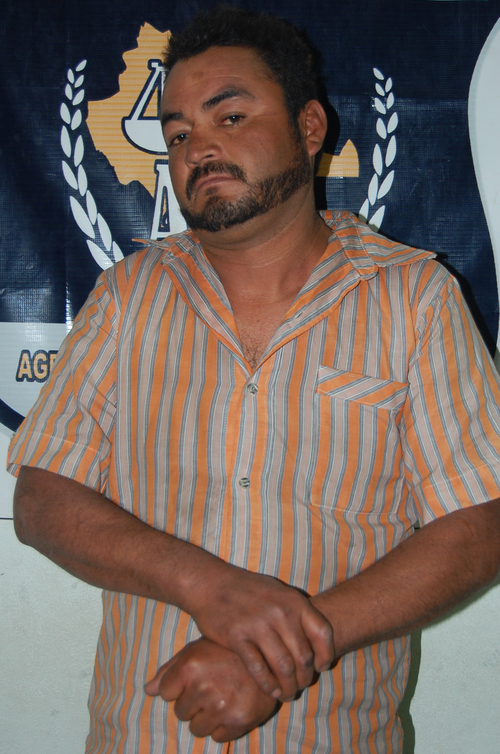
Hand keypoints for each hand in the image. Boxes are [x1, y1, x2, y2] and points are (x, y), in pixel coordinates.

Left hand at [144, 637, 278, 742]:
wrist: (270, 655)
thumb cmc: (228, 650)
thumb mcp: (197, 649)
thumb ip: (170, 670)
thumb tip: (147, 690)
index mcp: (191, 665)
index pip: (166, 693)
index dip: (178, 688)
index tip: (193, 679)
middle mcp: (204, 687)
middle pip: (181, 713)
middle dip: (192, 703)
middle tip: (211, 687)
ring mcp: (222, 706)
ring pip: (197, 729)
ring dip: (206, 717)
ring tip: (221, 697)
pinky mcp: (239, 721)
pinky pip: (217, 737)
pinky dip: (222, 727)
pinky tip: (233, 707)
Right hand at [185, 564, 333, 700]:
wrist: (212, 584)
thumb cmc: (248, 591)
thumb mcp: (278, 593)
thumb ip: (297, 614)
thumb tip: (316, 645)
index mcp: (294, 601)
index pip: (323, 633)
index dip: (326, 655)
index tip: (321, 667)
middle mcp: (280, 613)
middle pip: (303, 657)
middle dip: (304, 678)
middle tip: (299, 686)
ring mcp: (259, 625)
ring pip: (284, 667)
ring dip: (288, 687)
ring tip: (286, 694)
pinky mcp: (238, 637)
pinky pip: (259, 669)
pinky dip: (268, 685)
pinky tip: (270, 690)